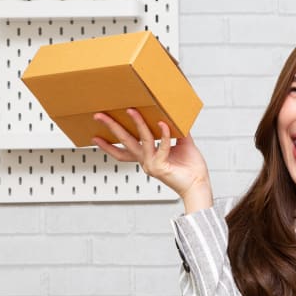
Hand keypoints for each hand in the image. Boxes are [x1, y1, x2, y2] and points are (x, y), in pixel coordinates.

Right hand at [92, 110, 213, 211]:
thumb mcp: (183, 144)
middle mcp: (146, 162)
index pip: (123, 151)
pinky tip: (163, 123)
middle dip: (111, 128)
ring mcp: (151, 165)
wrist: (199, 184)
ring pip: (142, 141)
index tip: (95, 136)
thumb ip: (176, 131)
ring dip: (137, 124)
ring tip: (132, 110)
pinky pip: (162, 146)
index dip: (109, 145)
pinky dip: (164, 134)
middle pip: (124, 143)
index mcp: (147, 158)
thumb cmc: (191, 169)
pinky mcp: (160, 167)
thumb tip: (175, 115)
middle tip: (100, 115)